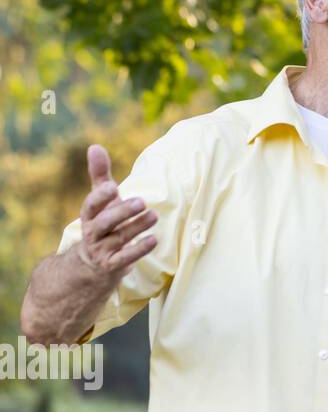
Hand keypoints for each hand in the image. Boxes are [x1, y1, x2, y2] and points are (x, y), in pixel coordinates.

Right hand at [75, 145, 158, 280]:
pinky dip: (139, 249)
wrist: (92, 264)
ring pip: (119, 238)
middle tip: (141, 201)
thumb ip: (100, 175)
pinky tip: (154, 239)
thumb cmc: (102, 224)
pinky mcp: (112, 265)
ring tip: (154, 215)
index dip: (100, 197)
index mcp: (90, 216)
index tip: (112, 188)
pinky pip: (125, 258)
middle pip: (105, 223)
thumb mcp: (101, 201)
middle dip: (122, 212)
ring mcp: (102, 251)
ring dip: (137, 227)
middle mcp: (93, 233)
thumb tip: (94, 146)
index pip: (91, 206)